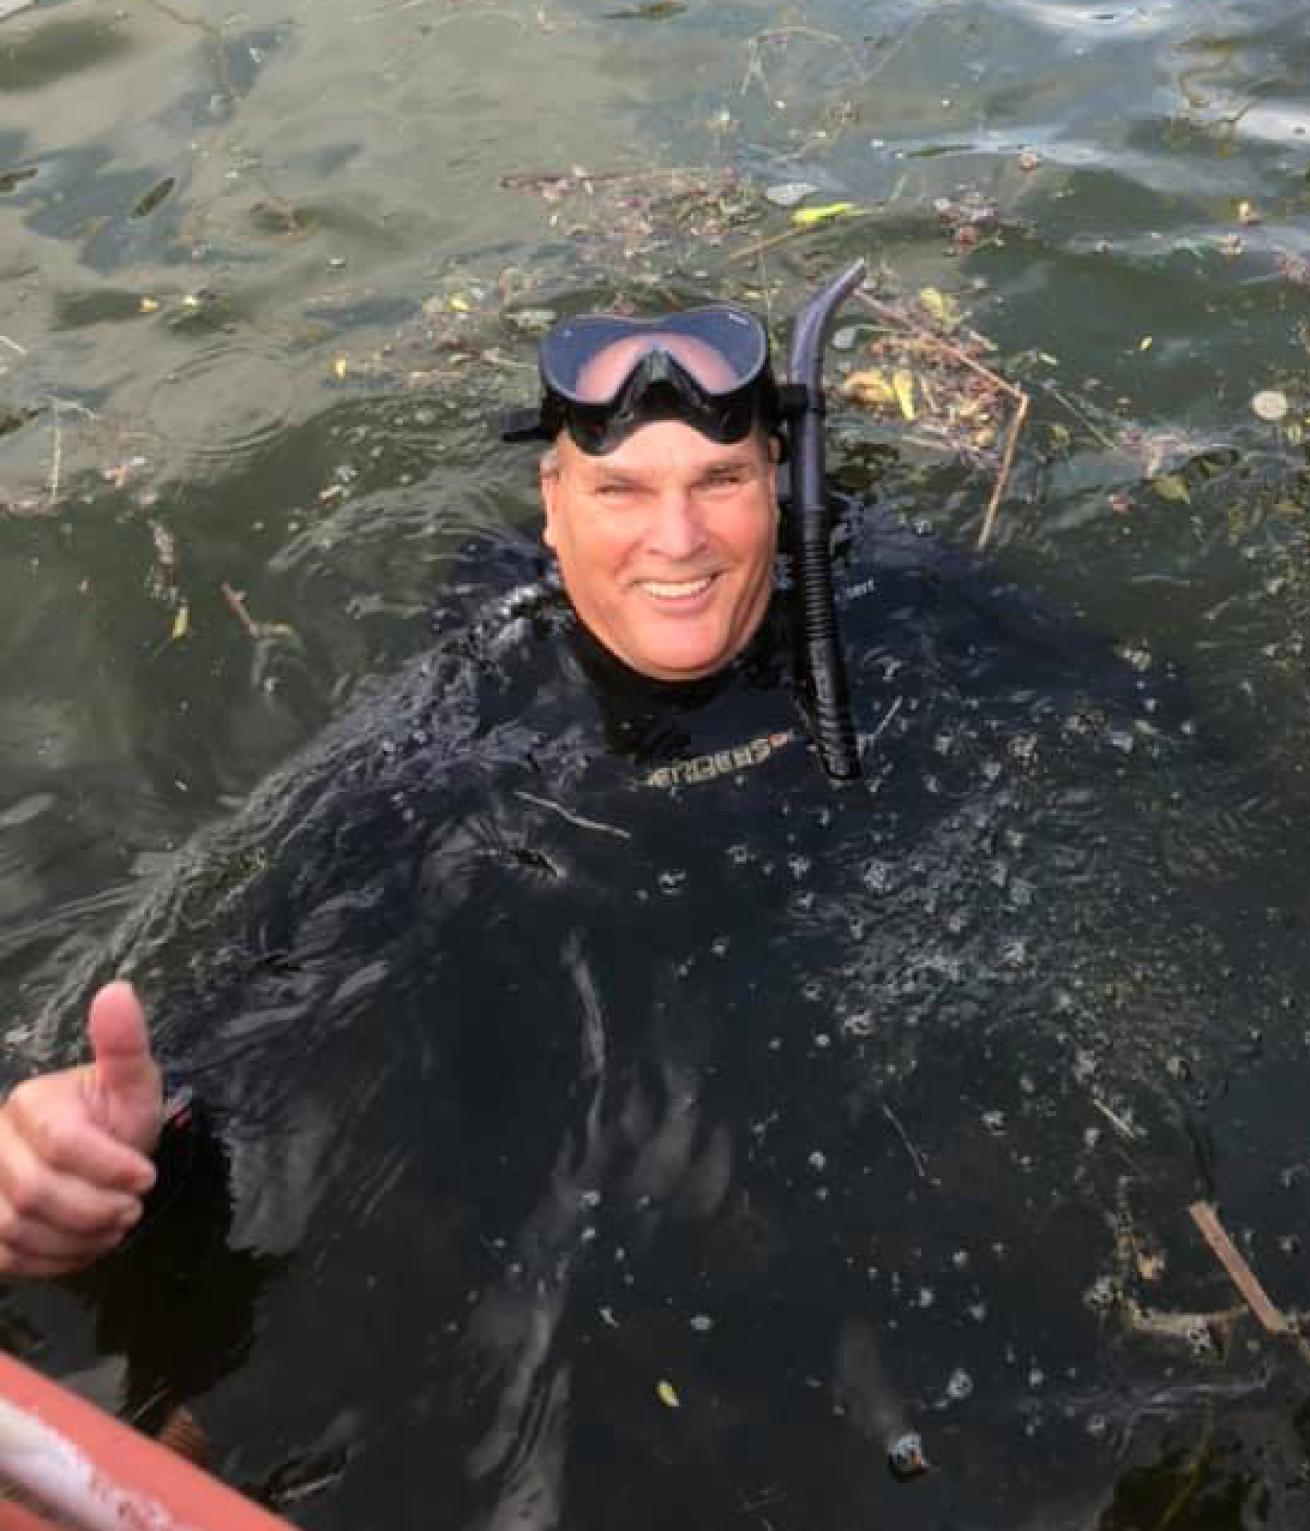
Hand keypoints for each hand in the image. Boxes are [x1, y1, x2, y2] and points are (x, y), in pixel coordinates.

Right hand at [0, 981, 162, 1277]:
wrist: (98, 1160)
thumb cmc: (116, 1120)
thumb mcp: (133, 1085)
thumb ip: (124, 1046)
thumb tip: (118, 990)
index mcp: (29, 1103)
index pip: (60, 1143)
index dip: (108, 1167)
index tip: (146, 1176)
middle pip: (34, 1193)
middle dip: (96, 1208)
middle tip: (132, 1209)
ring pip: (18, 1230)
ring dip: (80, 1238)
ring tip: (114, 1224)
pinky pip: (8, 1259)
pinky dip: (57, 1261)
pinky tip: (86, 1243)